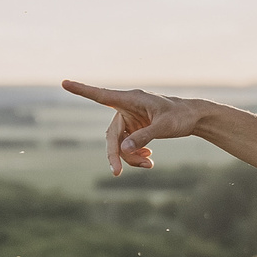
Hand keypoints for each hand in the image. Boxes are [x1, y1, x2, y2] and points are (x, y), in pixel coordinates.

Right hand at [62, 80, 203, 175]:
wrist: (192, 118)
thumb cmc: (180, 116)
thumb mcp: (164, 126)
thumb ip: (144, 136)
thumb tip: (123, 149)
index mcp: (131, 99)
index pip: (101, 95)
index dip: (82, 90)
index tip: (64, 83)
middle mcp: (126, 108)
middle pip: (111, 134)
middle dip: (114, 154)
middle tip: (117, 174)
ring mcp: (129, 119)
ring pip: (120, 144)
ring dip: (131, 157)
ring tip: (150, 164)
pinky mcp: (134, 129)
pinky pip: (127, 146)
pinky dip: (135, 155)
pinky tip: (149, 160)